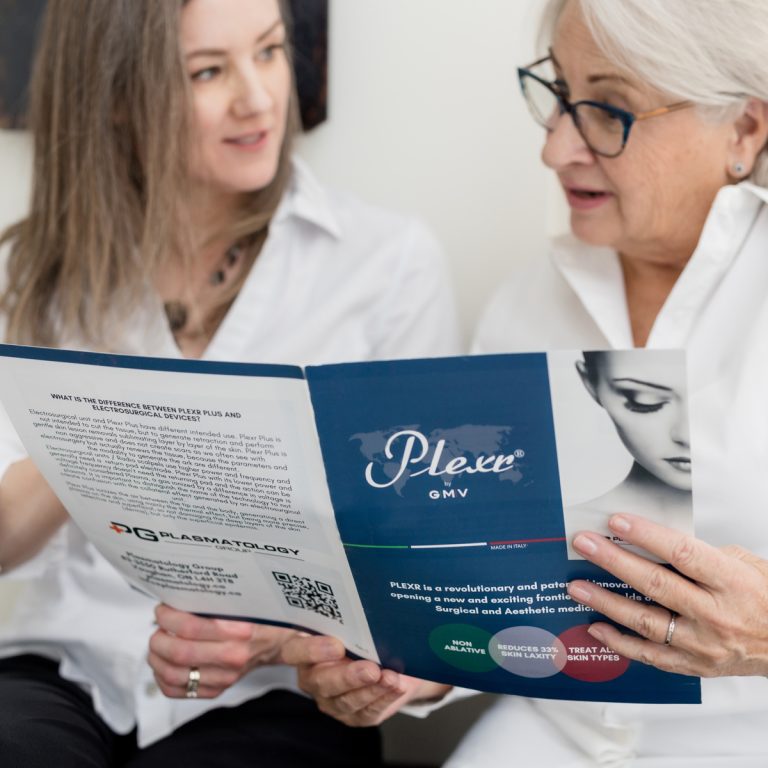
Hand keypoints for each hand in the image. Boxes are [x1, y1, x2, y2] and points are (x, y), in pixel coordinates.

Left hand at [148, 604, 297, 697]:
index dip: (169, 618)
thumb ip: (215, 601)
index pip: (191, 628)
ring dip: (156, 658)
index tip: (163, 610)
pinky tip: (163, 663)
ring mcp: (224, 677)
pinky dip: (161, 677)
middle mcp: (233, 657)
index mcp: (240, 631)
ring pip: (174, 674)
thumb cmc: (259, 619)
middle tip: (157, 627)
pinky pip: (177, 690)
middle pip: (180, 653)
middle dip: (159, 639)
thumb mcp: (243, 603)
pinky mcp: (215, 690)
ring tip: (158, 644)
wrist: (277, 643)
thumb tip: (179, 594)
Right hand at [281, 634, 451, 725]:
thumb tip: (363, 608)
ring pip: (346, 701)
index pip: (295, 651)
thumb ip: (347, 621)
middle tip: (371, 669)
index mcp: (303, 651)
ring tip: (390, 678)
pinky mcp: (353, 716)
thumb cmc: (358, 634)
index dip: (312, 650)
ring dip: (371, 689)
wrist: (381, 658)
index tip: (337, 645)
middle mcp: (313, 679)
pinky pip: (367, 712)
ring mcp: (331, 701)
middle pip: (322, 682)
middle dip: (348, 677)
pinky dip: (384, 698)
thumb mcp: (348, 624)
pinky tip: (396, 687)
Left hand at [566, 513, 767, 677]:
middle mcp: (716, 614)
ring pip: (646, 621)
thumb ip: (701, 554)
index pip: (682, 553)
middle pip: (656, 584)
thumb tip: (656, 542)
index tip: (617, 521)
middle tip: (585, 544)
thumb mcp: (745, 565)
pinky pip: (650, 655)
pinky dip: (619, 642)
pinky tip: (596, 627)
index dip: (646, 535)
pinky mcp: (694, 665)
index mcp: (731, 582)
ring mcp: (703, 644)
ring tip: (577, 587)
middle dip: (613, 560)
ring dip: (606, 602)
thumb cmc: (766, 599)